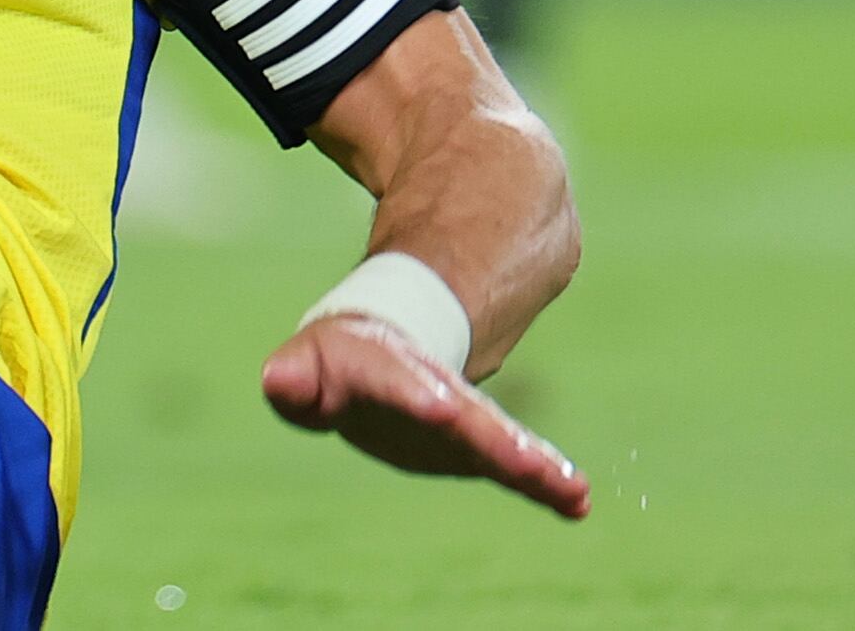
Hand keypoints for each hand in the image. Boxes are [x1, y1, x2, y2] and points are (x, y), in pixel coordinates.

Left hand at [261, 313, 589, 518]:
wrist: (383, 352)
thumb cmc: (337, 363)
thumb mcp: (309, 363)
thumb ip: (295, 376)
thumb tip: (278, 383)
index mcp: (388, 370)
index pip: (400, 384)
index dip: (415, 396)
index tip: (438, 409)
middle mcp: (437, 394)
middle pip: (468, 417)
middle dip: (495, 439)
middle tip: (526, 461)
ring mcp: (463, 421)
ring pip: (501, 440)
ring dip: (533, 464)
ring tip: (571, 488)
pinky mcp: (477, 448)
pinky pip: (513, 465)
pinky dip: (543, 482)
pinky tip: (576, 503)